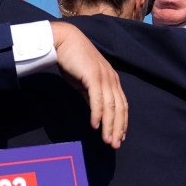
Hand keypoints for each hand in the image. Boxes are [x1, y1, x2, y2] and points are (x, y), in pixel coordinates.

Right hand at [51, 21, 127, 147]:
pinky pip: (97, 99)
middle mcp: (111, 79)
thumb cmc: (72, 60)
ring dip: (110, 125)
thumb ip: (91, 95)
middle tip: (115, 144)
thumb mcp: (84, 81)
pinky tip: (95, 125)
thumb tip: (96, 112)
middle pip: (119, 108)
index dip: (122, 122)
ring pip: (110, 106)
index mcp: (111, 80)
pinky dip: (97, 113)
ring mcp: (103, 77)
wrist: (63, 41)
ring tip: (107, 140)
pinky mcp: (92, 76)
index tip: (120, 137)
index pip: (121, 105)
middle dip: (118, 128)